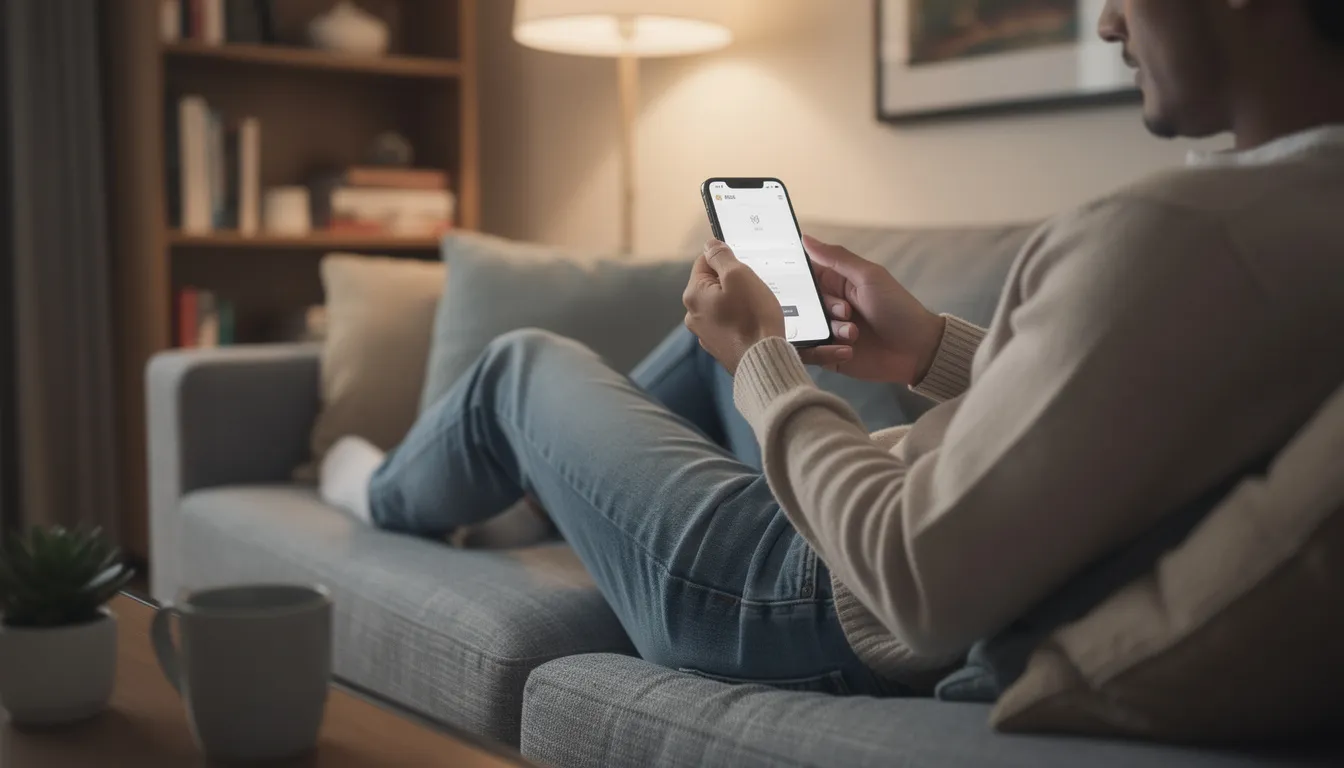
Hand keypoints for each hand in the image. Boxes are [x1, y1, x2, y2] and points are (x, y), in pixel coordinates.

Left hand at [683, 240, 786, 374]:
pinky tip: (754, 323)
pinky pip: (728, 323)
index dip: (726, 259)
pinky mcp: (719, 346)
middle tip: (753, 288)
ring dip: (737, 301)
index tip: (744, 265)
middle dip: (732, 282)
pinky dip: (739, 319)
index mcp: (693, 294)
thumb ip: (722, 257)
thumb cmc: (753, 317)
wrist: (764, 361)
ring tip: (756, 307)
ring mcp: (705, 333)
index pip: (704, 261)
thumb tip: (710, 244)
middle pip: (712, 284)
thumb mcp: (739, 276)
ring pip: (721, 304)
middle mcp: (693, 315)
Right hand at [798, 235, 944, 384]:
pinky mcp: (829, 356)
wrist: (916, 350)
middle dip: (822, 307)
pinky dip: (825, 352)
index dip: (797, 277)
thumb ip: (836, 257)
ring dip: (829, 330)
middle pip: (801, 303)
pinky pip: (811, 354)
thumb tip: (805, 238)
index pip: (805, 275)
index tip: (791, 280)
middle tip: (846, 312)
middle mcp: (828, 306)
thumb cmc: (897, 308)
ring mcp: (828, 331)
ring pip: (805, 329)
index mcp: (837, 283)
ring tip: (853, 335)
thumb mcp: (868, 276)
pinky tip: (848, 352)